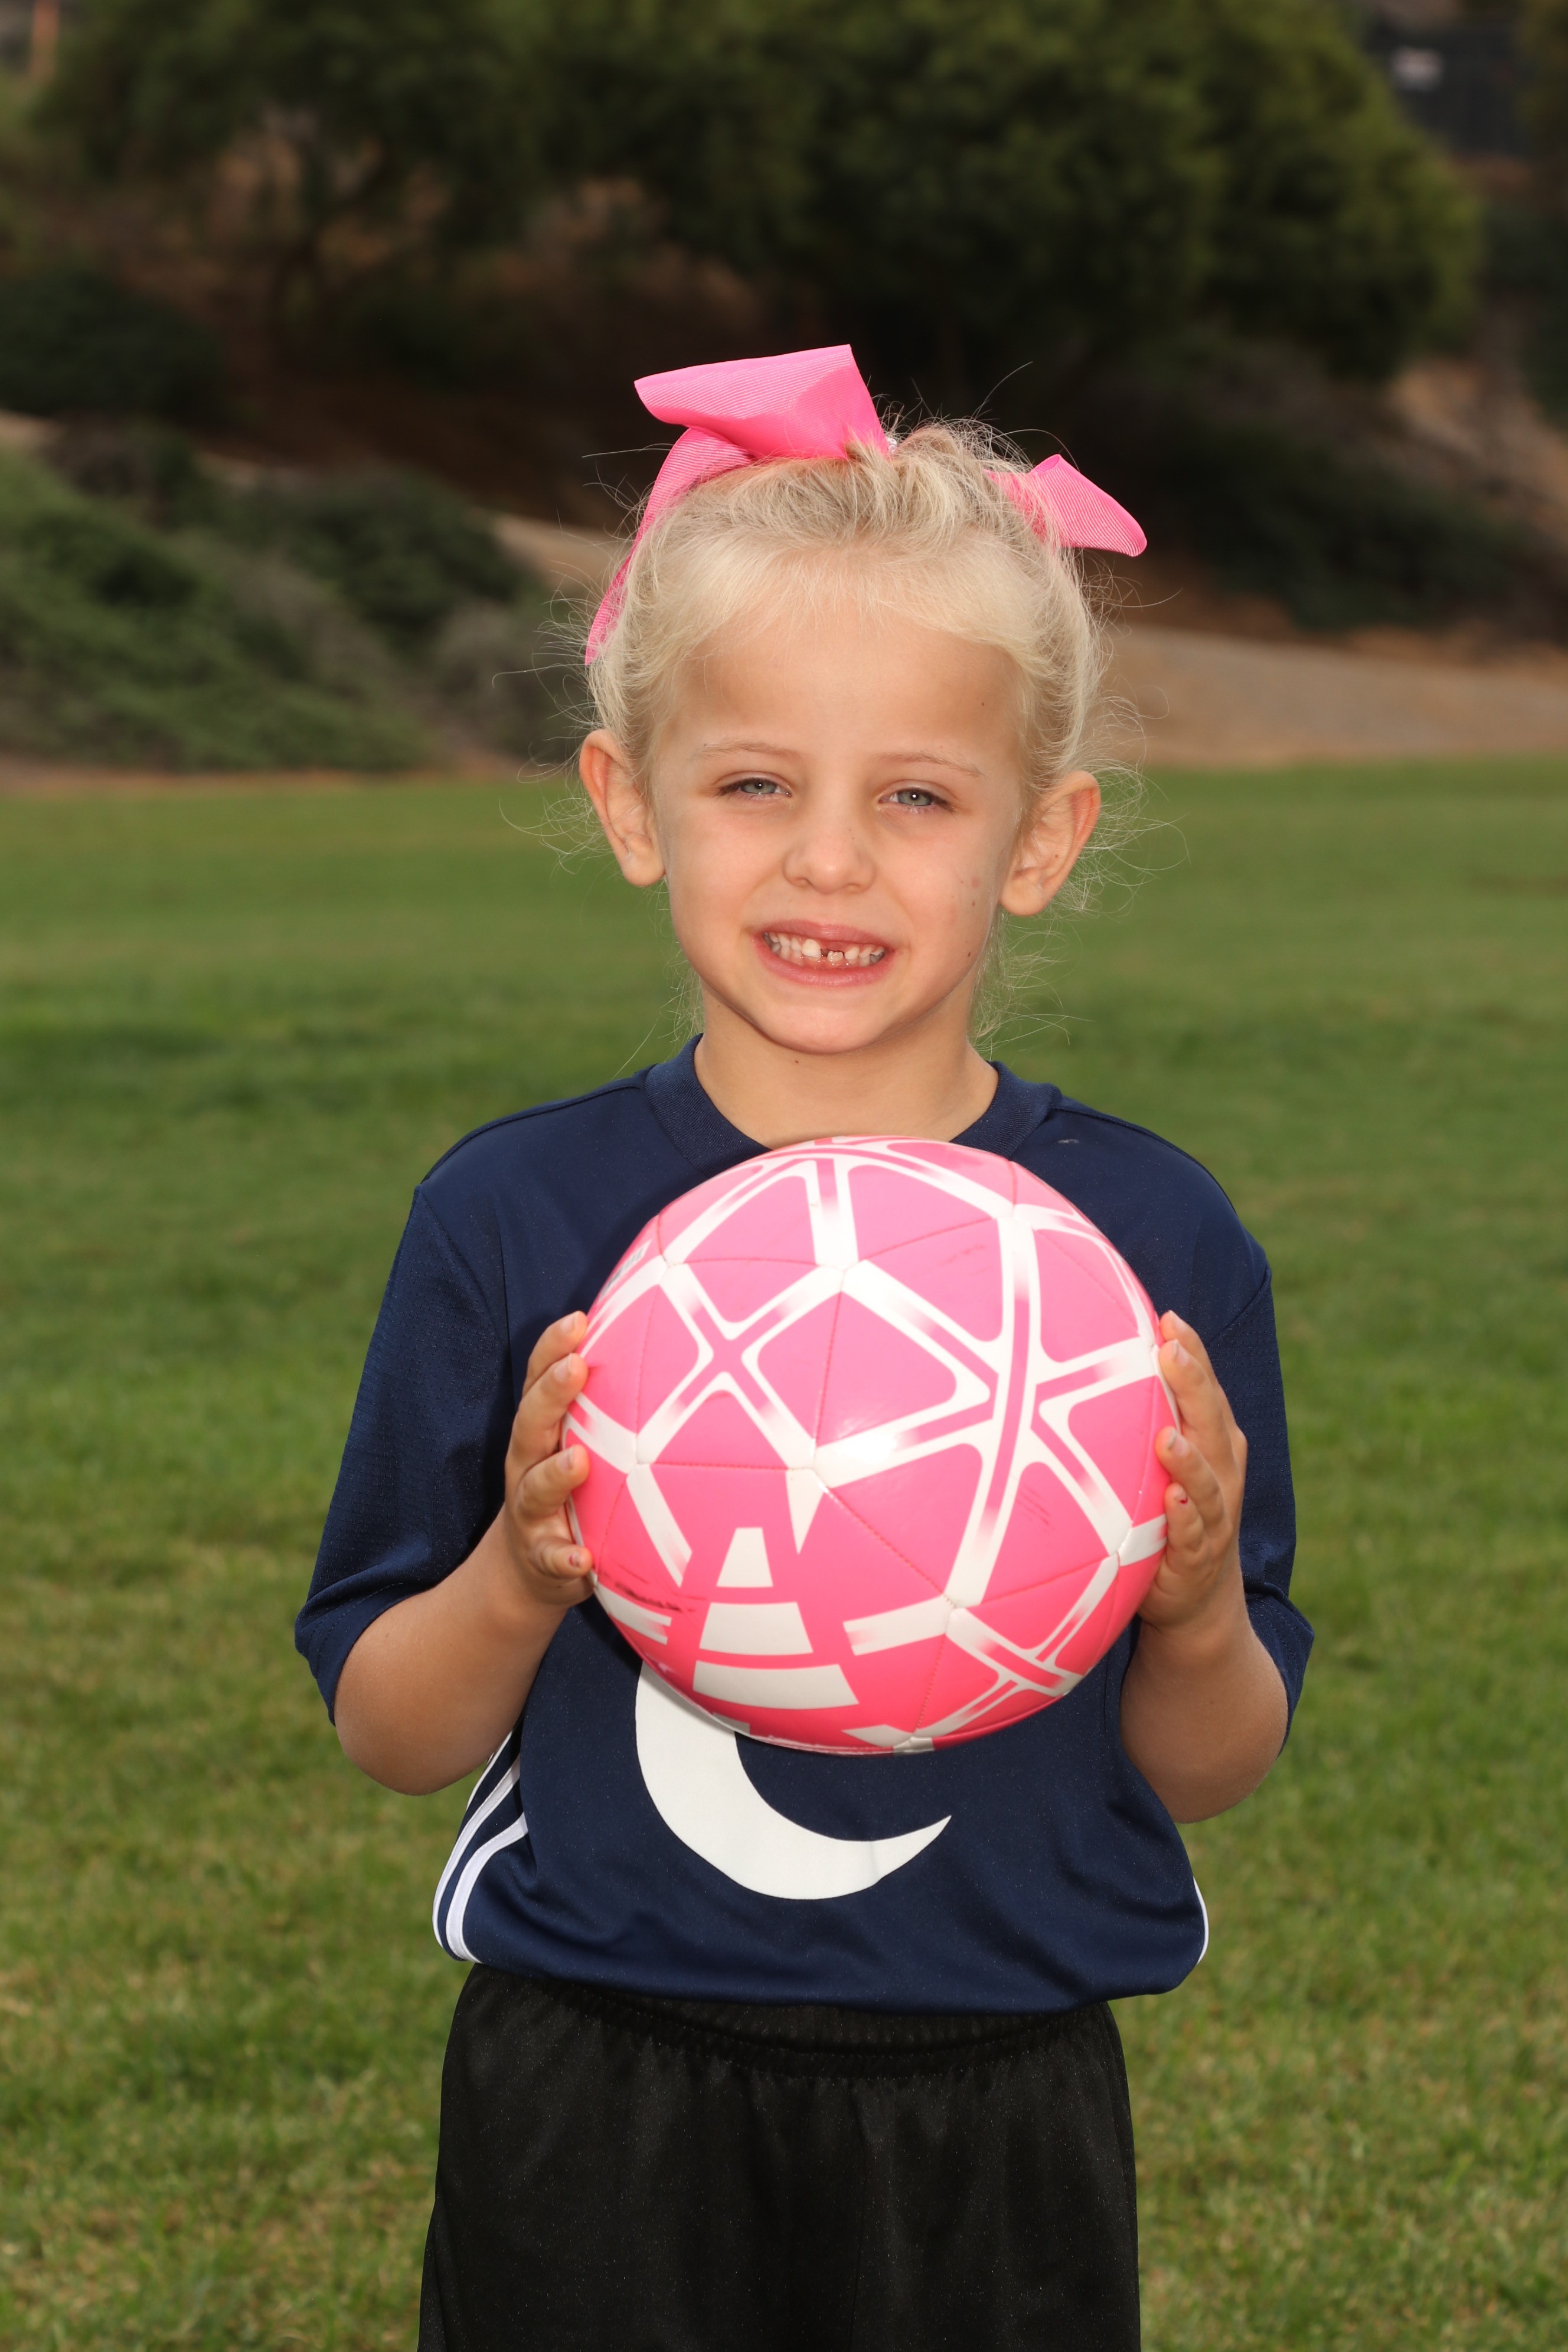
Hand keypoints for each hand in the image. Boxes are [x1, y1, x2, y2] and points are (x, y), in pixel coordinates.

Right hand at [495, 1312, 595, 1611]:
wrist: (527, 1571)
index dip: (552, 1349)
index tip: (577, 1319)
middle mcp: (528, 1465)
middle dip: (551, 1394)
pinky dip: (564, 1560)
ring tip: (578, 1462)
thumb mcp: (579, 1444)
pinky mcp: (542, 1558)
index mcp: (541, 1432)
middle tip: (576, 1367)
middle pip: (531, 1424)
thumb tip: (666, 1345)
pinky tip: (581, 1560)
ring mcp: (531, 1512)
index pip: (538, 1382)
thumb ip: (605, 1408)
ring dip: (555, 1474)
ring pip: (534, 1489)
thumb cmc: (568, 1491)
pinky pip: (551, 1559)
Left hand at [1140, 1311, 1247, 1640]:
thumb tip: (1094, 1362)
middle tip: (1171, 1351)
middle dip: (1193, 1386)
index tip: (1168, 1318)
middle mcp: (1221, 1472)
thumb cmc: (1170, 1512)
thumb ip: (1145, 1418)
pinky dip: (1186, 1517)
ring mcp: (1214, 1515)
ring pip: (1208, 1481)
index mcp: (1214, 1443)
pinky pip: (1195, 1535)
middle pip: (1212, 1422)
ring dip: (1189, 1459)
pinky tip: (1173, 1500)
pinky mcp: (1199, 1556)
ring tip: (1168, 1437)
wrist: (1196, 1598)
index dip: (1192, 1353)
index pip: (1205, 1390)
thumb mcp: (1162, 1461)